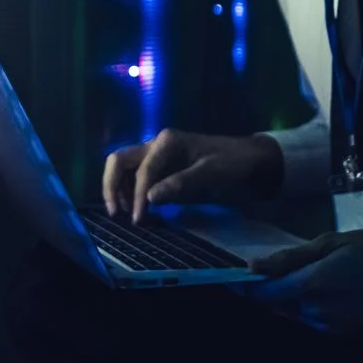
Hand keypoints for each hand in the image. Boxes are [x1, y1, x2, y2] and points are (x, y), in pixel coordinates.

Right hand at [101, 130, 283, 222]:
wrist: (249, 161)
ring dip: (117, 189)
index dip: (136, 196)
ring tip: (123, 214)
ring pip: (123, 168)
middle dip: (112, 186)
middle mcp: (156, 145)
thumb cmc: (231, 164)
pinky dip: (128, 191)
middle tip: (116, 214)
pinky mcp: (160, 168)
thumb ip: (180, 184)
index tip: (138, 220)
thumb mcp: (211, 173)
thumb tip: (149, 198)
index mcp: (167, 142)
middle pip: (119, 161)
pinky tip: (135, 208)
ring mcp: (156, 155)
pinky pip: (134, 176)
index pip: (142, 171)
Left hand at [240, 230, 362, 335]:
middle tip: (267, 271)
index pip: (264, 293)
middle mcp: (316, 313)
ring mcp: (332, 328)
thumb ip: (292, 258)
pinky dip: (313, 307)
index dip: (245, 286)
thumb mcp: (335, 243)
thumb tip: (254, 268)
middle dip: (270, 291)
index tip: (232, 276)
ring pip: (298, 313)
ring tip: (308, 276)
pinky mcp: (346, 335)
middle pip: (278, 305)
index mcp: (311, 287)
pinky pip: (317, 320)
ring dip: (293, 299)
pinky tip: (329, 289)